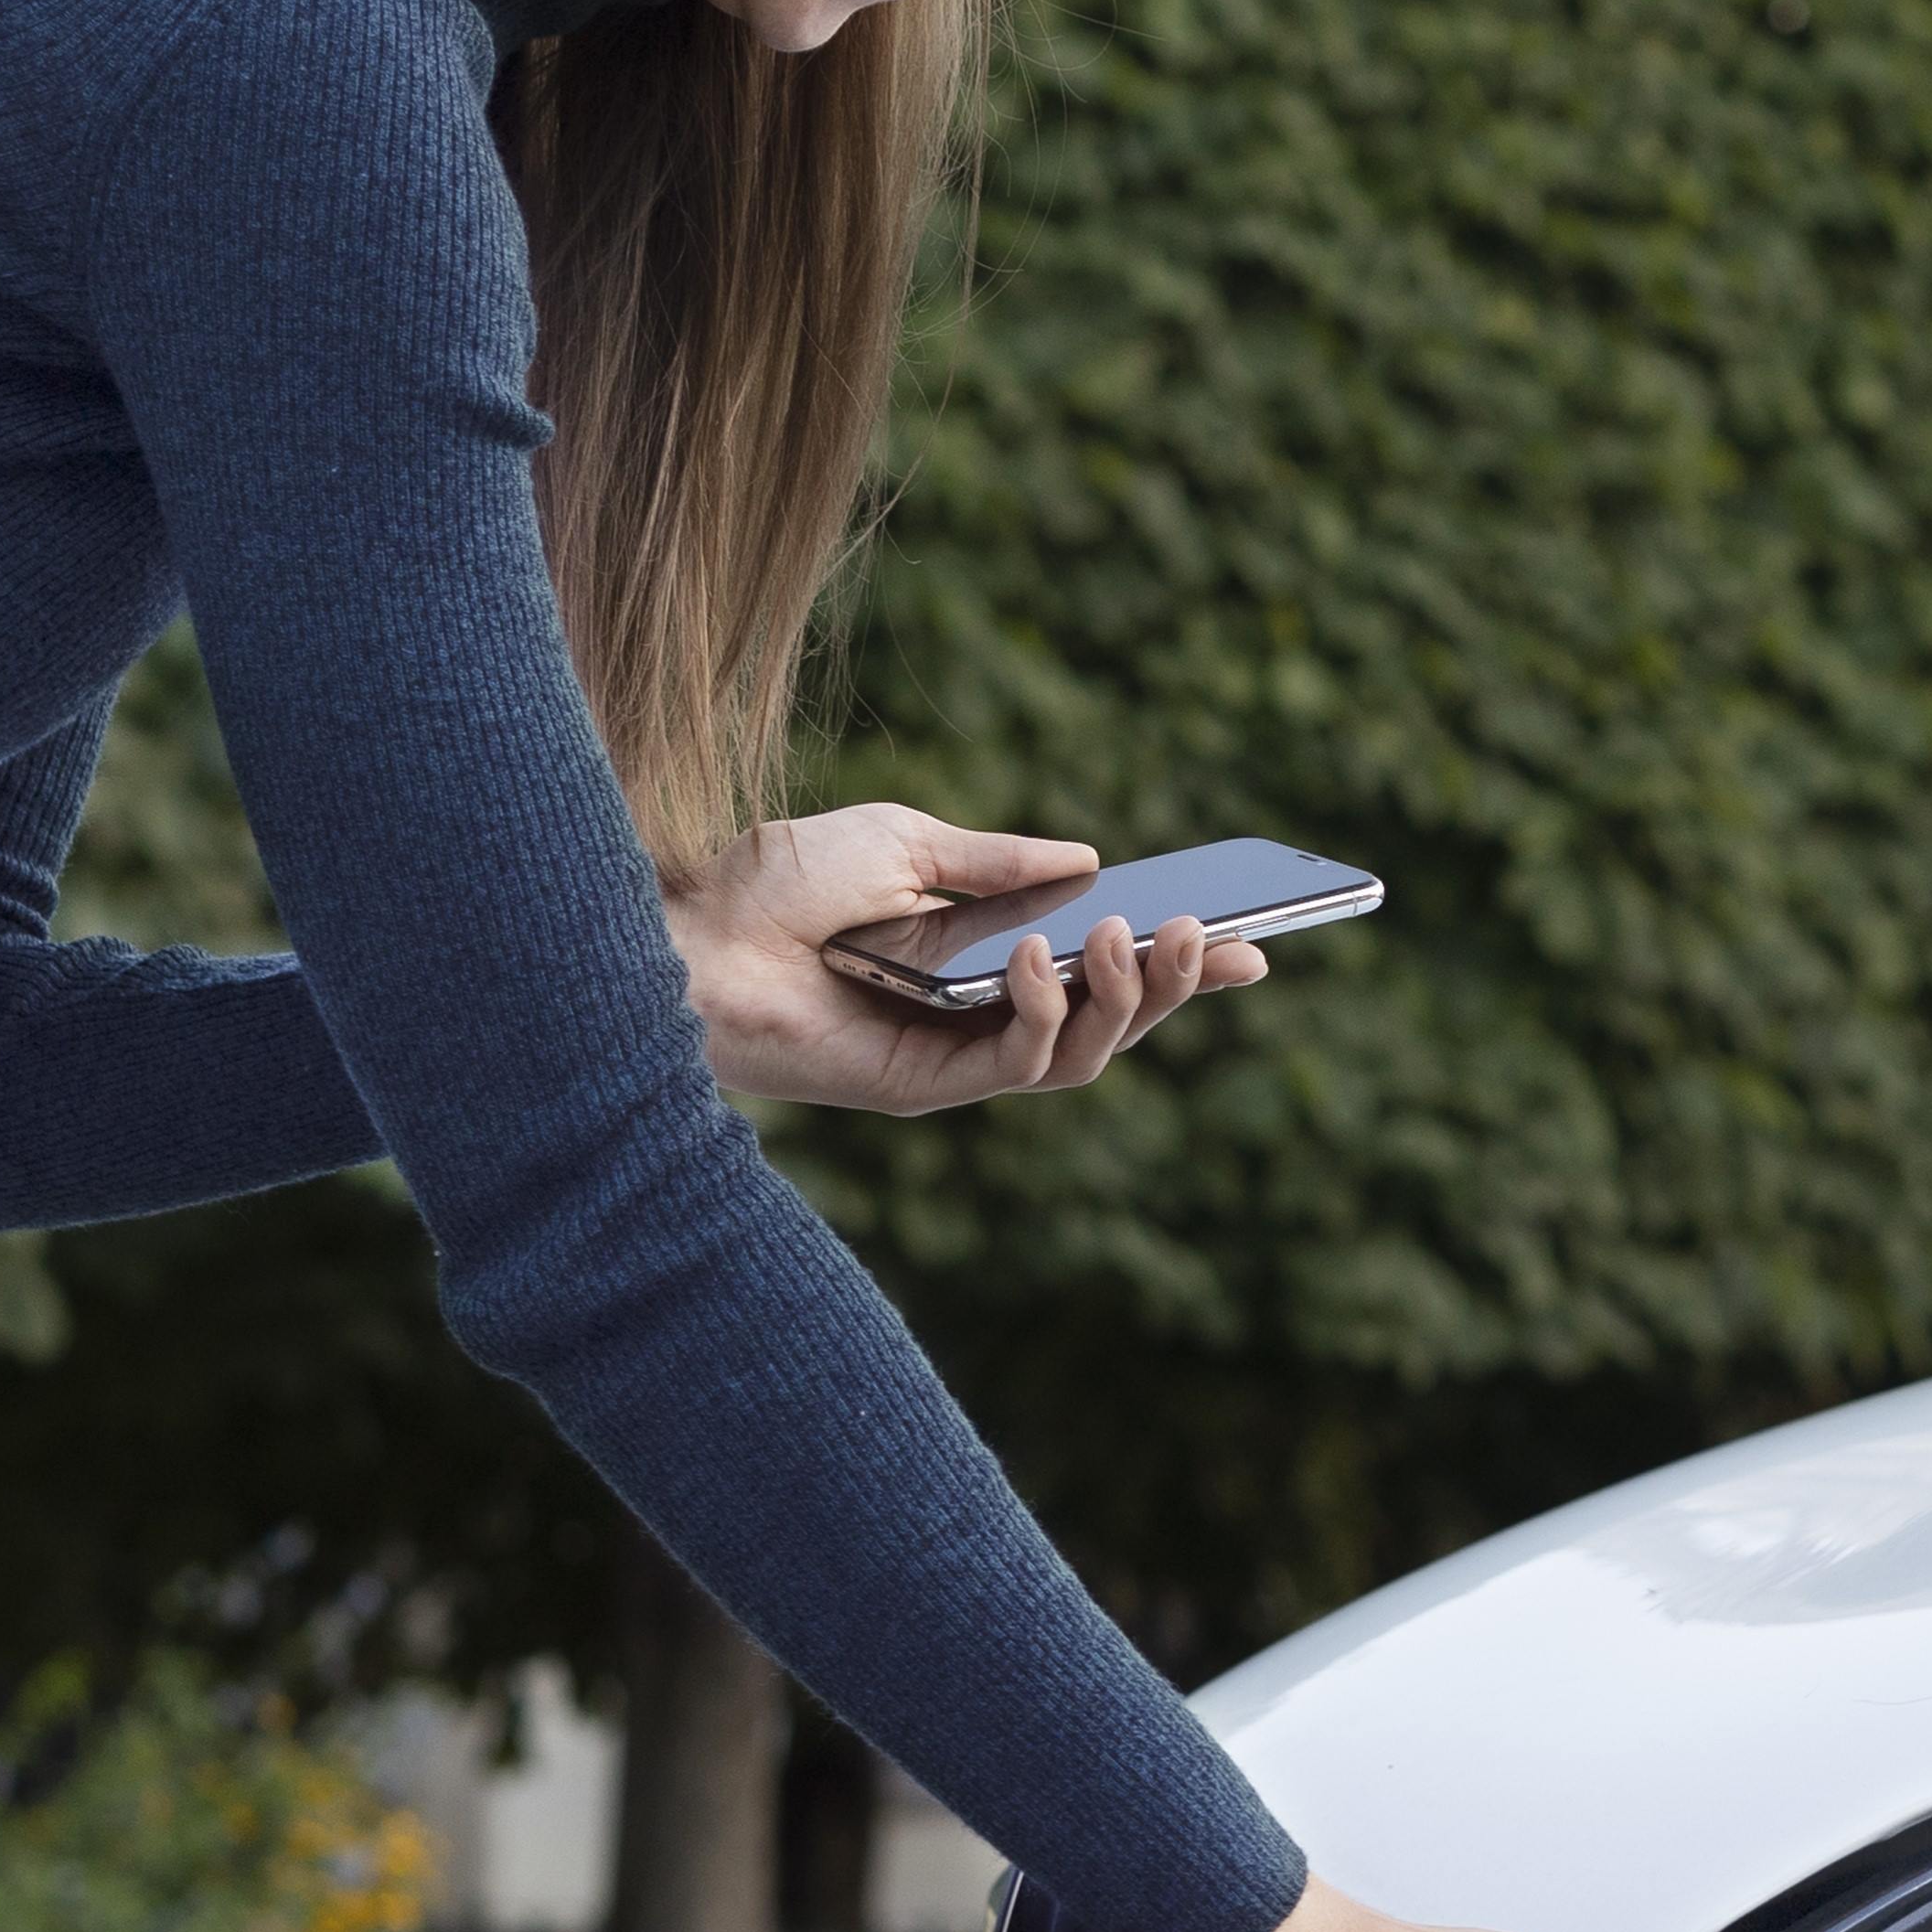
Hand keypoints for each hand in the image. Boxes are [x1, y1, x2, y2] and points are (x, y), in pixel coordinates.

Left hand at [658, 801, 1264, 1116]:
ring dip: (1122, 999)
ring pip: (1082, 1057)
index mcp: (982, 960)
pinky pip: (1015, 1066)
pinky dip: (1043, 1013)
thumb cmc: (773, 879)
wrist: (683, 926)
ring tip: (1133, 932)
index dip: (1177, 963)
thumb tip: (1091, 859)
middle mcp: (977, 1018)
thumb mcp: (904, 842)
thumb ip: (998, 861)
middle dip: (1172, 984)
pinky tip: (1039, 959)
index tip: (1248, 936)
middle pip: (1110, 1023)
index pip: (1101, 970)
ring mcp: (953, 1059)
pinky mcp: (922, 1088)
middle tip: (1205, 935)